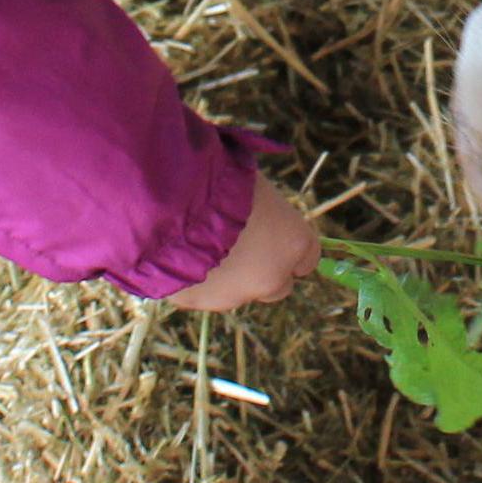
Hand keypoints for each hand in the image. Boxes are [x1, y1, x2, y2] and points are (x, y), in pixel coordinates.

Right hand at [172, 176, 314, 310]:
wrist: (173, 201)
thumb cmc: (222, 179)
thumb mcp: (257, 189)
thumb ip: (268, 214)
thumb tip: (263, 216)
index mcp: (294, 244)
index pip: (308, 260)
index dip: (289, 248)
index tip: (277, 239)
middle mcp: (272, 278)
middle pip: (278, 286)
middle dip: (264, 271)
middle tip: (241, 247)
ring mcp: (235, 296)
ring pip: (239, 293)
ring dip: (229, 277)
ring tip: (204, 245)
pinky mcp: (199, 303)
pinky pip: (203, 293)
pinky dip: (197, 280)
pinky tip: (182, 254)